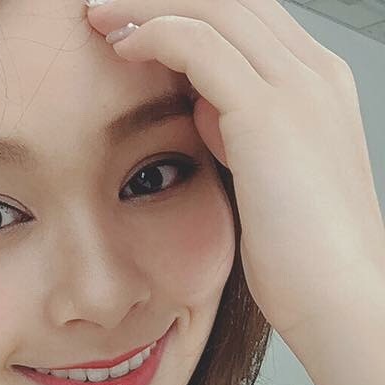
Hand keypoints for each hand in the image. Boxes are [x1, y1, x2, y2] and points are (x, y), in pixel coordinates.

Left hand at [86, 0, 384, 337]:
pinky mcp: (269, 115)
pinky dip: (156, 35)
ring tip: (100, 19)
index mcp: (318, 87)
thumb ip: (239, 135)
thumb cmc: (302, 258)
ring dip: (148, 6)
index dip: (189, 12)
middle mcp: (314, 74)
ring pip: (214, 8)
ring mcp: (297, 89)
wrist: (339, 300)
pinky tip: (122, 47)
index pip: (248, 19)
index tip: (136, 23)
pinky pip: (201, 46)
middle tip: (106, 9)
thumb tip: (201, 109)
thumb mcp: (265, 180)